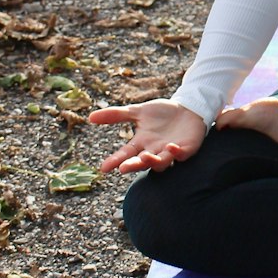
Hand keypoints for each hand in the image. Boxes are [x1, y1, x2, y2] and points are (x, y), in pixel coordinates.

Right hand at [87, 99, 205, 174]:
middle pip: (142, 162)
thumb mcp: (138, 111)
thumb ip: (116, 115)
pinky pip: (181, 155)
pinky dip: (176, 153)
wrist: (188, 108)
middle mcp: (154, 151)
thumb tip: (90, 117)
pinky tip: (170, 147)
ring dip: (154, 161)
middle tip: (124, 168)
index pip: (126, 154)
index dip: (115, 161)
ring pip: (161, 162)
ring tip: (146, 156)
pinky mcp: (187, 148)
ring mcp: (170, 151)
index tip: (104, 168)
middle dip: (133, 165)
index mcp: (141, 143)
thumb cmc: (162, 113)